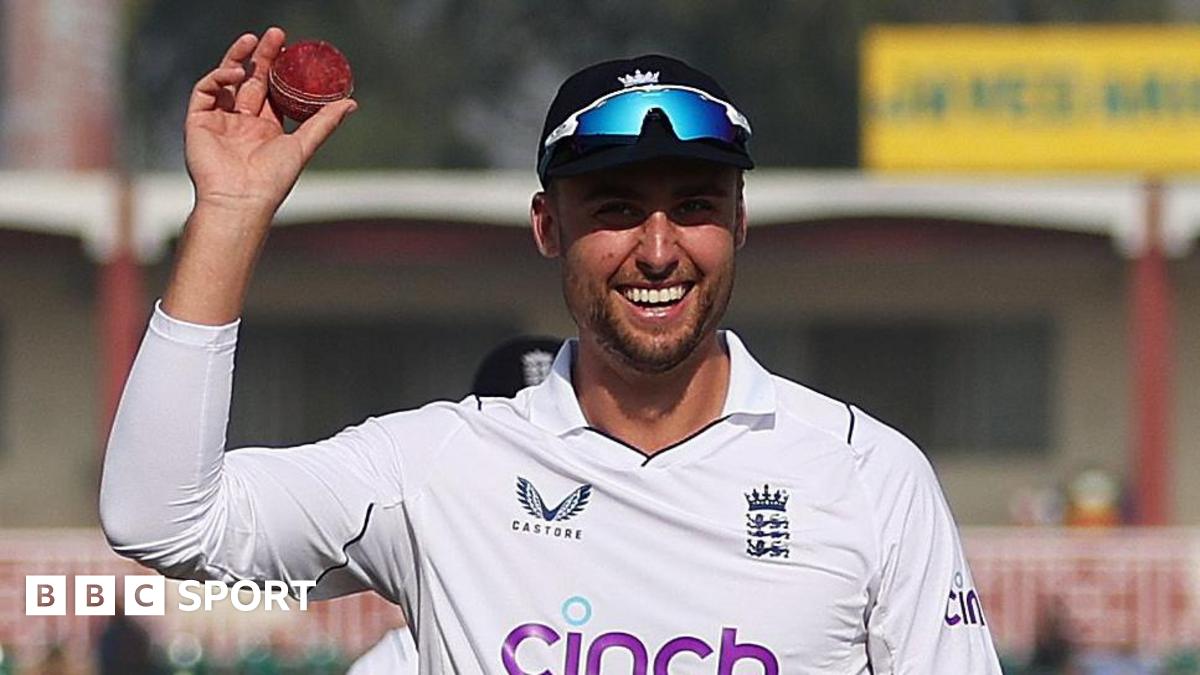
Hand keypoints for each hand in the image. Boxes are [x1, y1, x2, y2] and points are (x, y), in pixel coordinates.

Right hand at [184, 27, 356, 220]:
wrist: (242, 198)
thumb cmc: (273, 179)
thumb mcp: (303, 145)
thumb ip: (324, 123)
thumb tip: (350, 102)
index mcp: (265, 128)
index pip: (271, 90)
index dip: (279, 69)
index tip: (290, 49)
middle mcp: (241, 122)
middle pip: (251, 80)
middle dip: (262, 56)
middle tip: (276, 34)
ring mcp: (219, 121)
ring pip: (226, 80)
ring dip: (238, 58)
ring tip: (253, 40)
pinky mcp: (197, 122)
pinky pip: (205, 91)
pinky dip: (218, 77)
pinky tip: (236, 72)